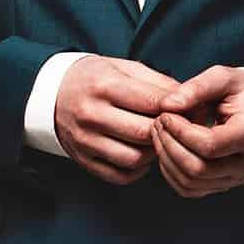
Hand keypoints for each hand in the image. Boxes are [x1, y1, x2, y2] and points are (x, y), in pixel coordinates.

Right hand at [52, 55, 176, 184]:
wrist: (52, 93)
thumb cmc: (96, 78)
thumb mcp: (123, 68)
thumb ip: (158, 82)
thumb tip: (191, 102)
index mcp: (104, 86)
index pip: (152, 103)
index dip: (178, 108)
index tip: (189, 110)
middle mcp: (92, 114)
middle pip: (145, 133)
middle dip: (166, 131)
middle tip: (175, 127)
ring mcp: (85, 140)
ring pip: (135, 158)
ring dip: (152, 152)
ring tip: (154, 140)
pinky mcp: (83, 159)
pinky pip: (121, 175)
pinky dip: (137, 169)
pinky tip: (139, 153)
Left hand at [153, 66, 243, 197]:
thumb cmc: (241, 92)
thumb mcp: (223, 77)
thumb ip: (196, 88)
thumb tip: (167, 105)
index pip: (209, 145)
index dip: (180, 131)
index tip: (166, 114)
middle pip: (198, 169)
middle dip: (169, 146)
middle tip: (158, 123)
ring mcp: (234, 177)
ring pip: (191, 182)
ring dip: (166, 159)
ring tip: (159, 133)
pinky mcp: (221, 184)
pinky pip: (189, 189)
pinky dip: (171, 172)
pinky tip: (166, 150)